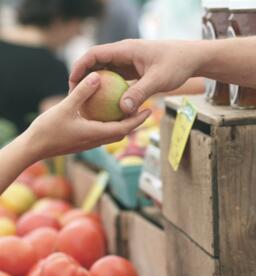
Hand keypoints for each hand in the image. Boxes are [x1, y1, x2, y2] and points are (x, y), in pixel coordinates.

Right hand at [24, 72, 150, 161]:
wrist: (34, 148)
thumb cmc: (48, 129)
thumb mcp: (65, 107)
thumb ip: (82, 92)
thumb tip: (96, 77)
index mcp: (96, 134)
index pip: (124, 128)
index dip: (138, 120)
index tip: (149, 110)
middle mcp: (97, 141)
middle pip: (122, 132)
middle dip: (135, 122)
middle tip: (144, 109)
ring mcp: (90, 143)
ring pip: (112, 134)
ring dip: (123, 124)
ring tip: (128, 110)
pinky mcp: (83, 142)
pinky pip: (102, 133)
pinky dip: (110, 124)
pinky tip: (105, 114)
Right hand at [69, 40, 202, 114]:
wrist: (191, 58)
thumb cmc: (176, 64)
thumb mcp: (158, 80)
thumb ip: (140, 93)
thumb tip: (123, 110)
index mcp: (125, 50)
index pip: (95, 54)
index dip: (80, 67)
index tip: (72, 83)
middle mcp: (124, 54)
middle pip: (97, 63)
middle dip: (84, 78)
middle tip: (76, 96)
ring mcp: (129, 62)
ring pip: (106, 72)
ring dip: (97, 85)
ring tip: (88, 102)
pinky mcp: (134, 71)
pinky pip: (118, 80)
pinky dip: (111, 90)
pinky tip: (108, 105)